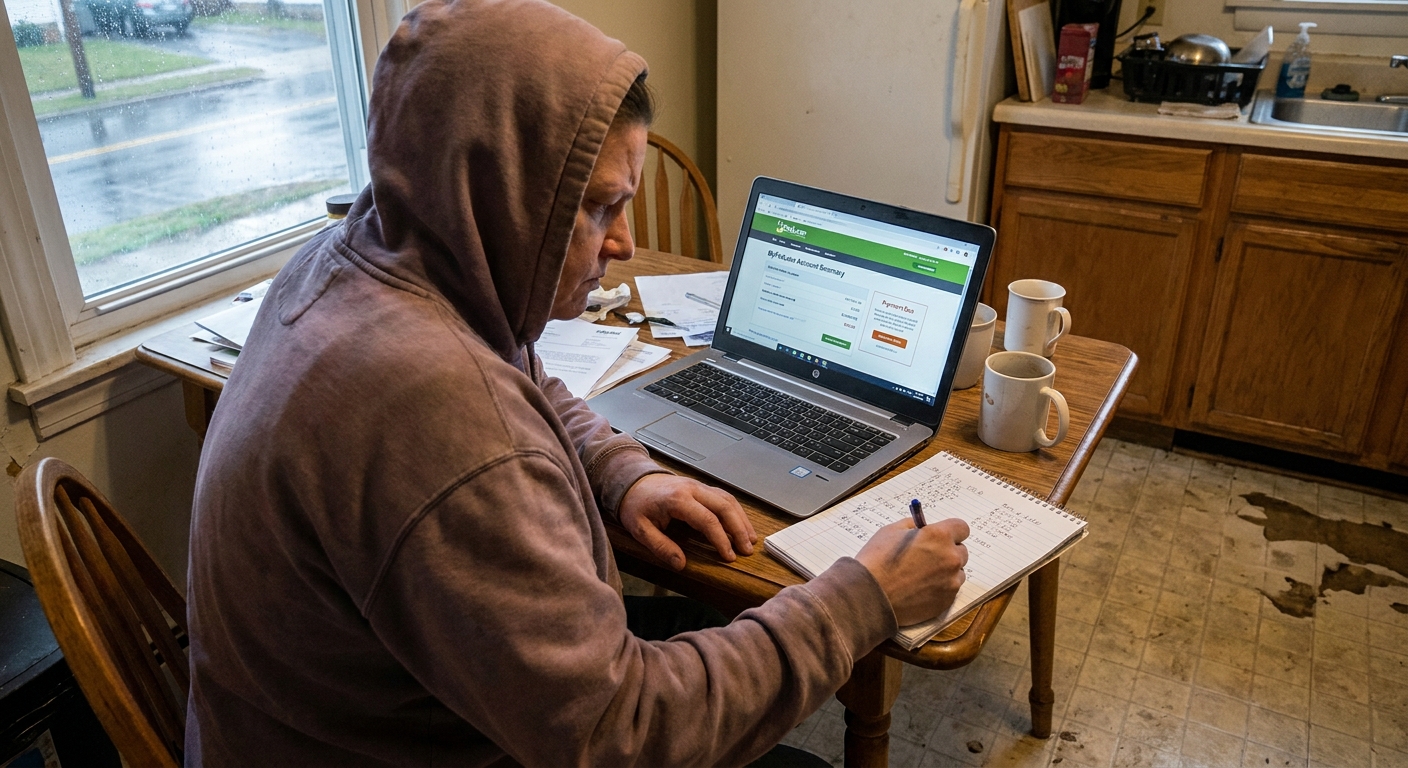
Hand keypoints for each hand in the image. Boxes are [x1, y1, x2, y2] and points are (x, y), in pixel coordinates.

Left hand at [618, 474, 756, 569]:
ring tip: (750, 540)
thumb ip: (661, 547)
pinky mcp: (701, 487)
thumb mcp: (640, 529)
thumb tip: (681, 564)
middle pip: (724, 506)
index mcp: (677, 499)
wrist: (632, 481)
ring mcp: (698, 486)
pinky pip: (723, 497)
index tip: (729, 556)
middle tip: (746, 549)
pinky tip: (741, 525)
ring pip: (727, 499)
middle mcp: (692, 489)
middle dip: (739, 529)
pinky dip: (736, 511)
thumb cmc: (636, 504)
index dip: (721, 540)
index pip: (707, 520)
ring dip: (741, 520)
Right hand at [855, 518, 968, 626]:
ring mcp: (951, 581)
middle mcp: (950, 558)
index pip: (962, 527)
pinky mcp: (946, 601)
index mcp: (938, 536)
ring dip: (946, 571)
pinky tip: (920, 588)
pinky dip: (940, 588)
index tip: (942, 536)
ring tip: (922, 575)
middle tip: (929, 556)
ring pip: (958, 572)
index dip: (951, 531)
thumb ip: (913, 526)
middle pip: (962, 551)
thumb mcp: (891, 531)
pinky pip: (950, 590)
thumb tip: (923, 527)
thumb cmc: (877, 561)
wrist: (869, 594)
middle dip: (948, 551)